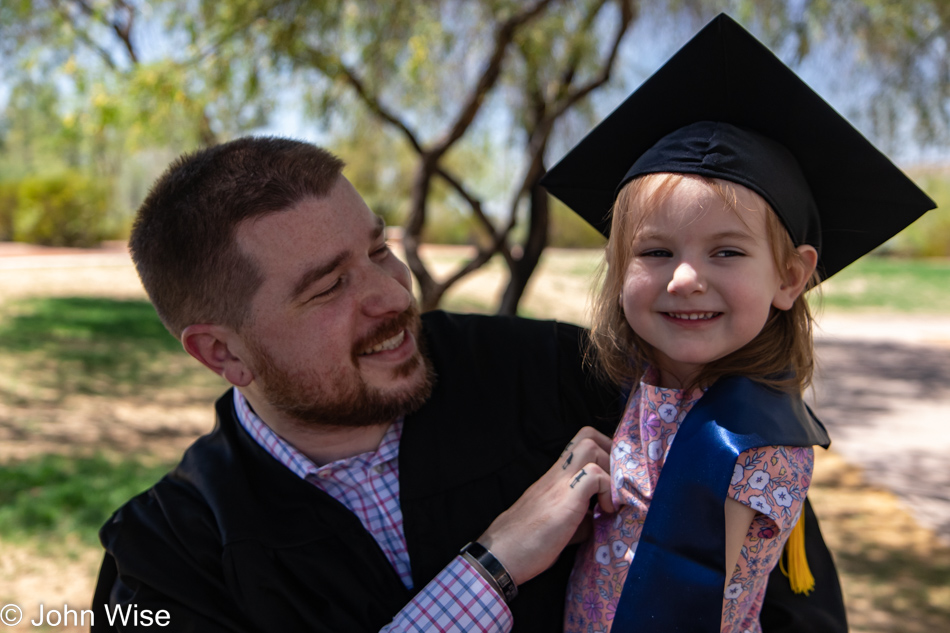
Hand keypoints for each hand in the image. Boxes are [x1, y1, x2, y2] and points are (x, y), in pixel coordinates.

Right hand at [476, 426, 613, 585]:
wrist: (501, 556)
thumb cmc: (526, 544)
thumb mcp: (559, 525)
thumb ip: (580, 517)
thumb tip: (597, 519)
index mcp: (555, 478)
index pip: (580, 442)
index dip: (605, 452)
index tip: (615, 478)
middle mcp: (557, 474)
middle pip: (587, 435)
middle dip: (612, 453)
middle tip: (618, 483)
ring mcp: (560, 484)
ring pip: (590, 446)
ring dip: (610, 468)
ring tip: (611, 497)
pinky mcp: (566, 500)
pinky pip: (594, 475)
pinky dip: (607, 489)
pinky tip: (605, 511)